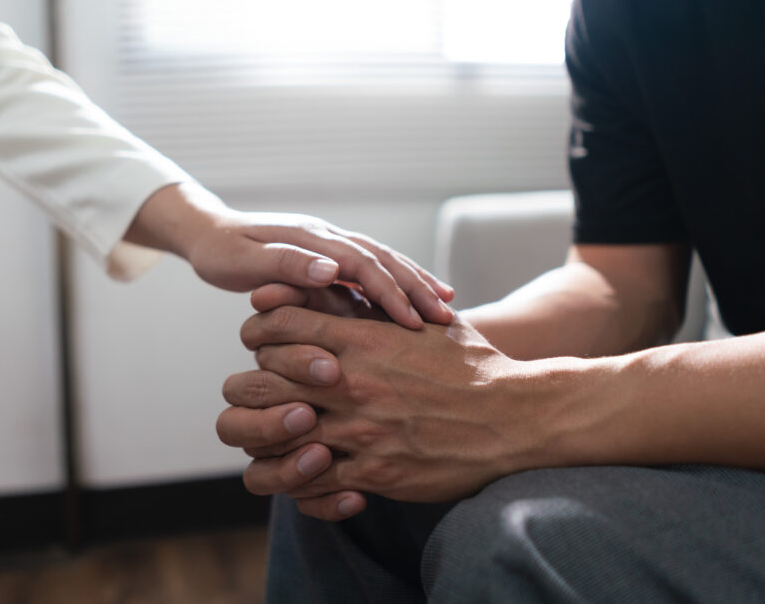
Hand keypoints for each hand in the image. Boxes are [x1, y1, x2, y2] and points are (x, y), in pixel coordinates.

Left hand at [125, 183, 453, 328]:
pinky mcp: (329, 254)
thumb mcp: (244, 262)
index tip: (414, 322)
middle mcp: (327, 236)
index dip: (390, 292)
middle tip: (447, 318)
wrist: (206, 231)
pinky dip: (396, 281)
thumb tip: (329, 271)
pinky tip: (411, 300)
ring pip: (383, 259)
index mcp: (310, 238)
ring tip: (445, 306)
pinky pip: (372, 267)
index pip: (361, 264)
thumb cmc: (220, 253)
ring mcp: (331, 242)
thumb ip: (285, 267)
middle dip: (416, 287)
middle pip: (383, 258)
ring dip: (414, 281)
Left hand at [220, 304, 553, 520]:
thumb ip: (372, 303)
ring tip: (274, 435)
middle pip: (259, 383)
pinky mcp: (372, 474)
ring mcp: (358, 431)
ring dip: (265, 437)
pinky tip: (311, 471)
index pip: (274, 325)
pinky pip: (309, 483)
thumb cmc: (469, 363)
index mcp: (359, 340)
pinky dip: (300, 480)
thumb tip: (335, 282)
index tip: (263, 341)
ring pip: (272, 439)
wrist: (515, 416)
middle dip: (248, 386)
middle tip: (259, 390)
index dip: (259, 331)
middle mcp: (349, 384)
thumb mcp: (419, 320)